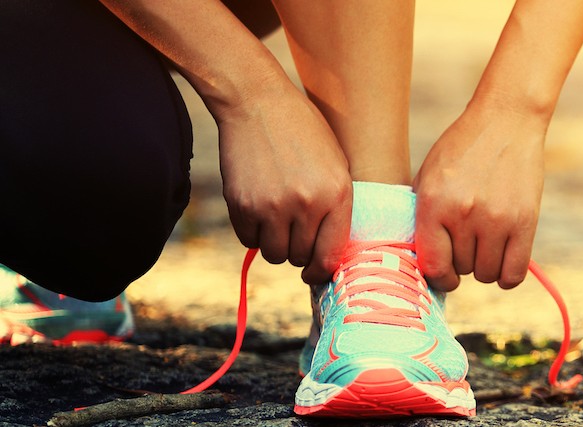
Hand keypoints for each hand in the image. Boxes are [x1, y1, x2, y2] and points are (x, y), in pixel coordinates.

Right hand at [216, 87, 352, 284]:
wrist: (258, 103)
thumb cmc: (303, 132)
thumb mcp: (335, 164)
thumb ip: (336, 206)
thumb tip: (329, 252)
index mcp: (337, 194)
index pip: (331, 254)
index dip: (322, 270)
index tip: (315, 273)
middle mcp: (307, 204)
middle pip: (301, 257)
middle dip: (298, 253)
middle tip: (294, 235)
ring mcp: (272, 206)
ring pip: (274, 254)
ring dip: (275, 245)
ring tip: (277, 222)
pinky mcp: (242, 204)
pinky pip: (248, 240)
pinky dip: (253, 233)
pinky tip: (258, 210)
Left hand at [414, 107, 545, 290]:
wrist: (506, 121)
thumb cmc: (463, 149)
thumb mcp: (429, 176)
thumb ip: (422, 217)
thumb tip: (420, 263)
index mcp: (433, 203)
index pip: (433, 265)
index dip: (438, 276)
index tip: (445, 273)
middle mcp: (463, 214)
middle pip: (462, 269)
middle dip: (463, 261)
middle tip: (468, 241)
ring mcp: (496, 219)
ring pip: (486, 274)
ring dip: (485, 265)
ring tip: (485, 243)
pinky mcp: (524, 221)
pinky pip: (514, 273)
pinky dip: (507, 275)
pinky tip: (503, 259)